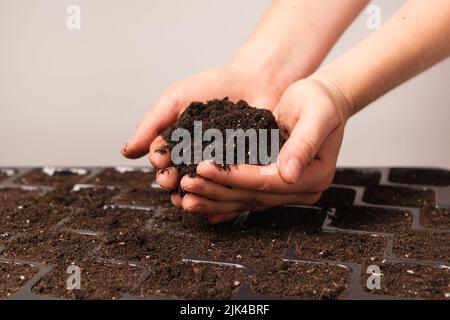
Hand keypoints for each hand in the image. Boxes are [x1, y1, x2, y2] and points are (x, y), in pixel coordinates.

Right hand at [122, 63, 288, 222]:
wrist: (253, 79)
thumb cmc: (212, 85)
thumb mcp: (176, 98)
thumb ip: (152, 123)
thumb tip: (126, 152)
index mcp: (177, 145)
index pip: (162, 159)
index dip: (160, 163)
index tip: (161, 162)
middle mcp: (195, 159)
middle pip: (179, 177)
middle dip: (173, 181)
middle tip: (173, 180)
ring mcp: (218, 167)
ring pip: (202, 186)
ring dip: (194, 193)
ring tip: (191, 195)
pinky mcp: (241, 171)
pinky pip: (229, 185)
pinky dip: (222, 192)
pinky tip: (218, 196)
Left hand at [180, 78, 348, 222]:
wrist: (322, 102)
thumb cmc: (321, 102)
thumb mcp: (317, 115)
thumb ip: (305, 143)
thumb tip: (289, 174)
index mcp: (314, 177)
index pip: (268, 182)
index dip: (235, 176)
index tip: (204, 167)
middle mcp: (299, 189)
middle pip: (253, 195)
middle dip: (217, 189)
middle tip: (186, 183)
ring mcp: (285, 191)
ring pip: (245, 200)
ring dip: (214, 198)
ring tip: (185, 196)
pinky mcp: (271, 185)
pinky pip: (244, 196)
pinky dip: (221, 198)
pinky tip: (200, 200)